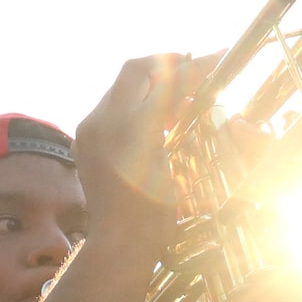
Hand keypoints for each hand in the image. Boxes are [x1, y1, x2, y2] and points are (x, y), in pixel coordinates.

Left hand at [73, 52, 215, 256]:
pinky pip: (109, 110)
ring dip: (150, 86)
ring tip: (178, 100)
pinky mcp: (84, 143)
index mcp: (128, 126)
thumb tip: (186, 87)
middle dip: (165, 66)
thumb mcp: (174, 162)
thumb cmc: (154, 213)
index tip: (216, 56)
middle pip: (134, 72)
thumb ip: (173, 118)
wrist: (120, 244)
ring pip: (121, 89)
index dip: (190, 64)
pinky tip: (155, 123)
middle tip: (193, 73)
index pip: (159, 76)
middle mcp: (102, 121)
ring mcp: (89, 131)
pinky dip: (134, 106)